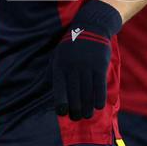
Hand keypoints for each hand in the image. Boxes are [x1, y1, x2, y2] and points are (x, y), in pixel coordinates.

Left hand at [51, 0, 121, 120]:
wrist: (91, 28)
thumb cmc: (71, 44)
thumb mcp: (57, 54)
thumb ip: (52, 70)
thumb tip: (47, 86)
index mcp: (60, 65)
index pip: (59, 87)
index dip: (61, 102)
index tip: (62, 113)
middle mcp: (72, 67)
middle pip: (74, 93)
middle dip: (75, 108)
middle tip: (77, 117)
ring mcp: (86, 66)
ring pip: (87, 91)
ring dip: (87, 106)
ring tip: (87, 115)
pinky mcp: (100, 65)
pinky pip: (99, 85)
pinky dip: (99, 97)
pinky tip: (99, 106)